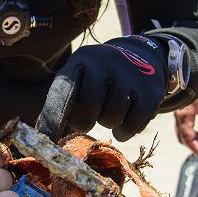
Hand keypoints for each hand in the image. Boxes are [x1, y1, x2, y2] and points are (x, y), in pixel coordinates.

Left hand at [37, 35, 166, 141]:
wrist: (143, 56)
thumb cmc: (100, 77)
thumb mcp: (80, 77)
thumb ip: (64, 102)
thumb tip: (47, 138)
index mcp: (81, 61)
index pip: (63, 91)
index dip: (53, 118)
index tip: (48, 140)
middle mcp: (105, 63)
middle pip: (89, 106)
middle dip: (84, 121)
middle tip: (86, 121)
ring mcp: (130, 75)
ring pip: (111, 118)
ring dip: (108, 123)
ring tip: (108, 114)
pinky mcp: (151, 90)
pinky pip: (133, 124)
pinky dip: (125, 131)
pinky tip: (123, 125)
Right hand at [174, 84, 197, 161]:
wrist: (194, 71)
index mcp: (184, 115)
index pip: (188, 137)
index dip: (197, 149)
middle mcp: (178, 116)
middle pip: (184, 138)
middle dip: (195, 148)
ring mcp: (178, 115)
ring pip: (182, 134)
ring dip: (193, 142)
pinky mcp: (180, 113)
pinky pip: (183, 129)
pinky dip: (192, 135)